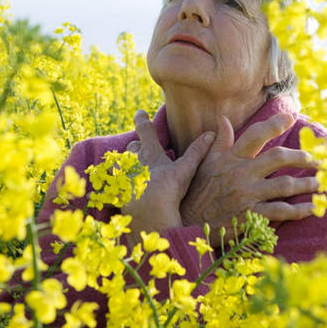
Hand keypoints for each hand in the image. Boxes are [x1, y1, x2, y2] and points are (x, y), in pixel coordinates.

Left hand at [121, 110, 214, 241]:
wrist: (149, 214)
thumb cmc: (169, 190)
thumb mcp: (185, 170)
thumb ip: (197, 151)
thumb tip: (210, 134)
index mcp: (150, 153)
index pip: (144, 130)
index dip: (142, 119)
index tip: (140, 113)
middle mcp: (134, 161)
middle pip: (132, 148)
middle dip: (136, 146)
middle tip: (139, 146)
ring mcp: (124, 176)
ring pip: (122, 163)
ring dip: (127, 163)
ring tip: (132, 168)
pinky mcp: (119, 192)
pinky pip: (116, 183)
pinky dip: (120, 183)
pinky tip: (124, 189)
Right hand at [180, 112, 317, 243]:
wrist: (188, 222)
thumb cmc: (197, 189)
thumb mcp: (205, 162)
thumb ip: (219, 141)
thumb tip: (223, 119)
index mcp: (231, 158)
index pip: (256, 135)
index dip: (275, 124)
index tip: (292, 118)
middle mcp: (242, 173)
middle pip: (278, 158)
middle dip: (300, 157)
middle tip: (314, 159)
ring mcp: (248, 195)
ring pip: (284, 185)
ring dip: (305, 184)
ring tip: (318, 183)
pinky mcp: (252, 216)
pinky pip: (280, 211)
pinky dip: (298, 210)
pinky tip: (311, 208)